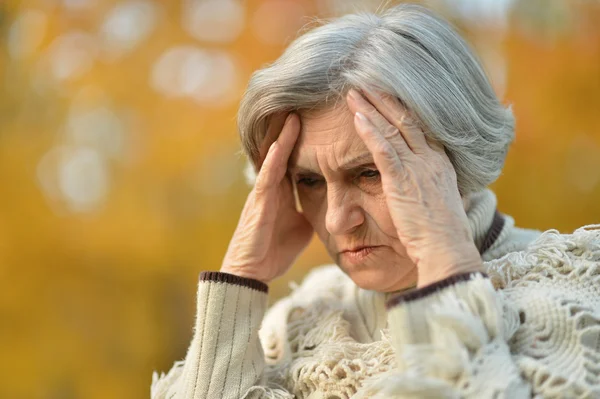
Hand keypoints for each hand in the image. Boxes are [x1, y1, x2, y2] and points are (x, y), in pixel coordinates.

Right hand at [221, 113, 312, 283]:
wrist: (251, 272)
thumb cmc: (273, 251)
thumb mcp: (301, 227)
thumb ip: (311, 210)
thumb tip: (332, 203)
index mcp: (282, 192)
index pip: (296, 160)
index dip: (305, 142)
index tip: (320, 123)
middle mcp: (272, 187)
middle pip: (284, 152)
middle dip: (293, 131)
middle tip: (305, 106)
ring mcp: (263, 193)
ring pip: (274, 158)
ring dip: (284, 137)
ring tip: (293, 114)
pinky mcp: (259, 203)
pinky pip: (268, 176)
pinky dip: (275, 159)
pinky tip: (282, 143)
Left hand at [346, 88, 482, 287]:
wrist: (447, 249)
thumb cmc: (441, 232)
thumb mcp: (438, 201)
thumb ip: (428, 185)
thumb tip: (420, 183)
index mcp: (440, 162)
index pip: (420, 126)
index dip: (401, 108)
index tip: (386, 92)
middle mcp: (431, 159)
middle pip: (405, 119)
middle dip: (383, 98)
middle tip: (366, 81)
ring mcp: (418, 167)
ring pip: (392, 128)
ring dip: (371, 108)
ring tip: (353, 92)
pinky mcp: (403, 180)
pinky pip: (384, 149)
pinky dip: (370, 131)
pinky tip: (356, 116)